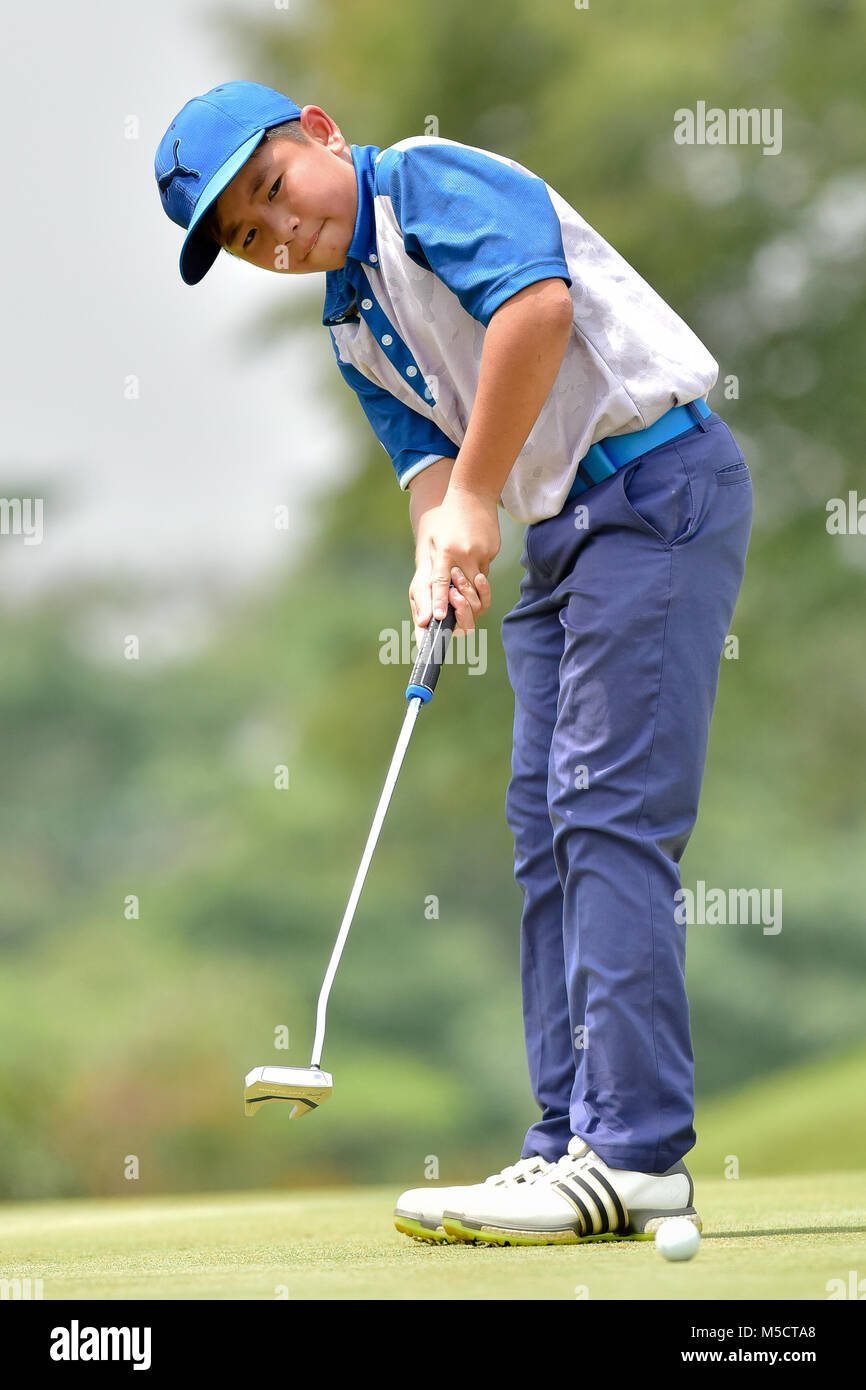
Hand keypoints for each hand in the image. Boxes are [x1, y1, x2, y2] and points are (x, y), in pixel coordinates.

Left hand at [410, 484, 498, 634]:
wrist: (472, 494)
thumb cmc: (446, 519)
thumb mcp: (433, 541)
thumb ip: (434, 568)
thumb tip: (439, 595)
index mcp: (445, 551)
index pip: (440, 582)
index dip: (440, 601)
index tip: (439, 617)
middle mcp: (464, 554)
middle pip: (465, 589)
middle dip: (462, 599)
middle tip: (456, 601)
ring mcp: (481, 552)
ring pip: (478, 582)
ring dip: (471, 584)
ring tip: (463, 573)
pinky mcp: (493, 550)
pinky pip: (485, 569)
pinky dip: (478, 569)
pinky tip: (473, 553)